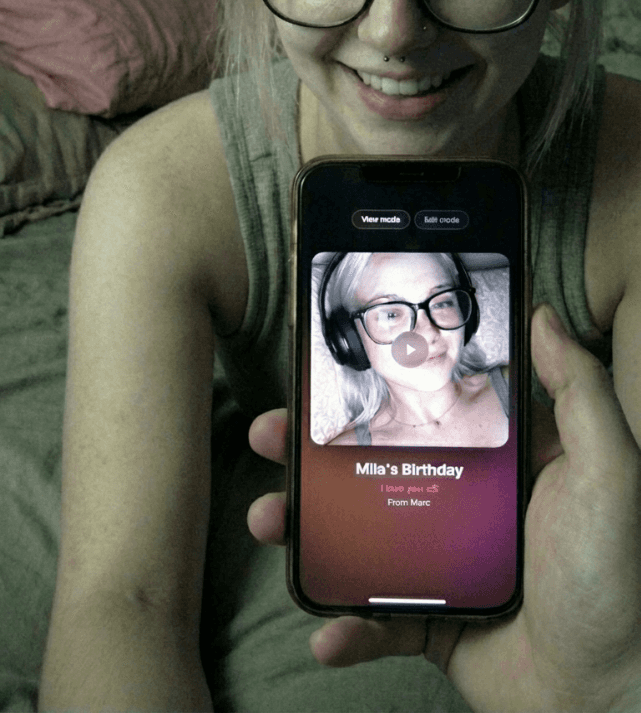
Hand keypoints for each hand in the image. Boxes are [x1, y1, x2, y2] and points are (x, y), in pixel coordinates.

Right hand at [247, 306, 640, 711]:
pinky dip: (345, 626)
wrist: (604, 697)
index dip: (375, 383)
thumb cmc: (614, 580)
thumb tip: (544, 315)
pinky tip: (326, 632)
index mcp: (502, 458)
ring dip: (305, 527)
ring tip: (271, 521)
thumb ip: (579, 393)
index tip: (326, 364)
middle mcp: (466, 500)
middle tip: (273, 433)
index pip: (428, 403)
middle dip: (314, 448)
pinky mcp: (431, 618)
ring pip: (359, 531)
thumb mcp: (608, 472)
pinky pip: (375, 616)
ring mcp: (442, 560)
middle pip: (376, 461)